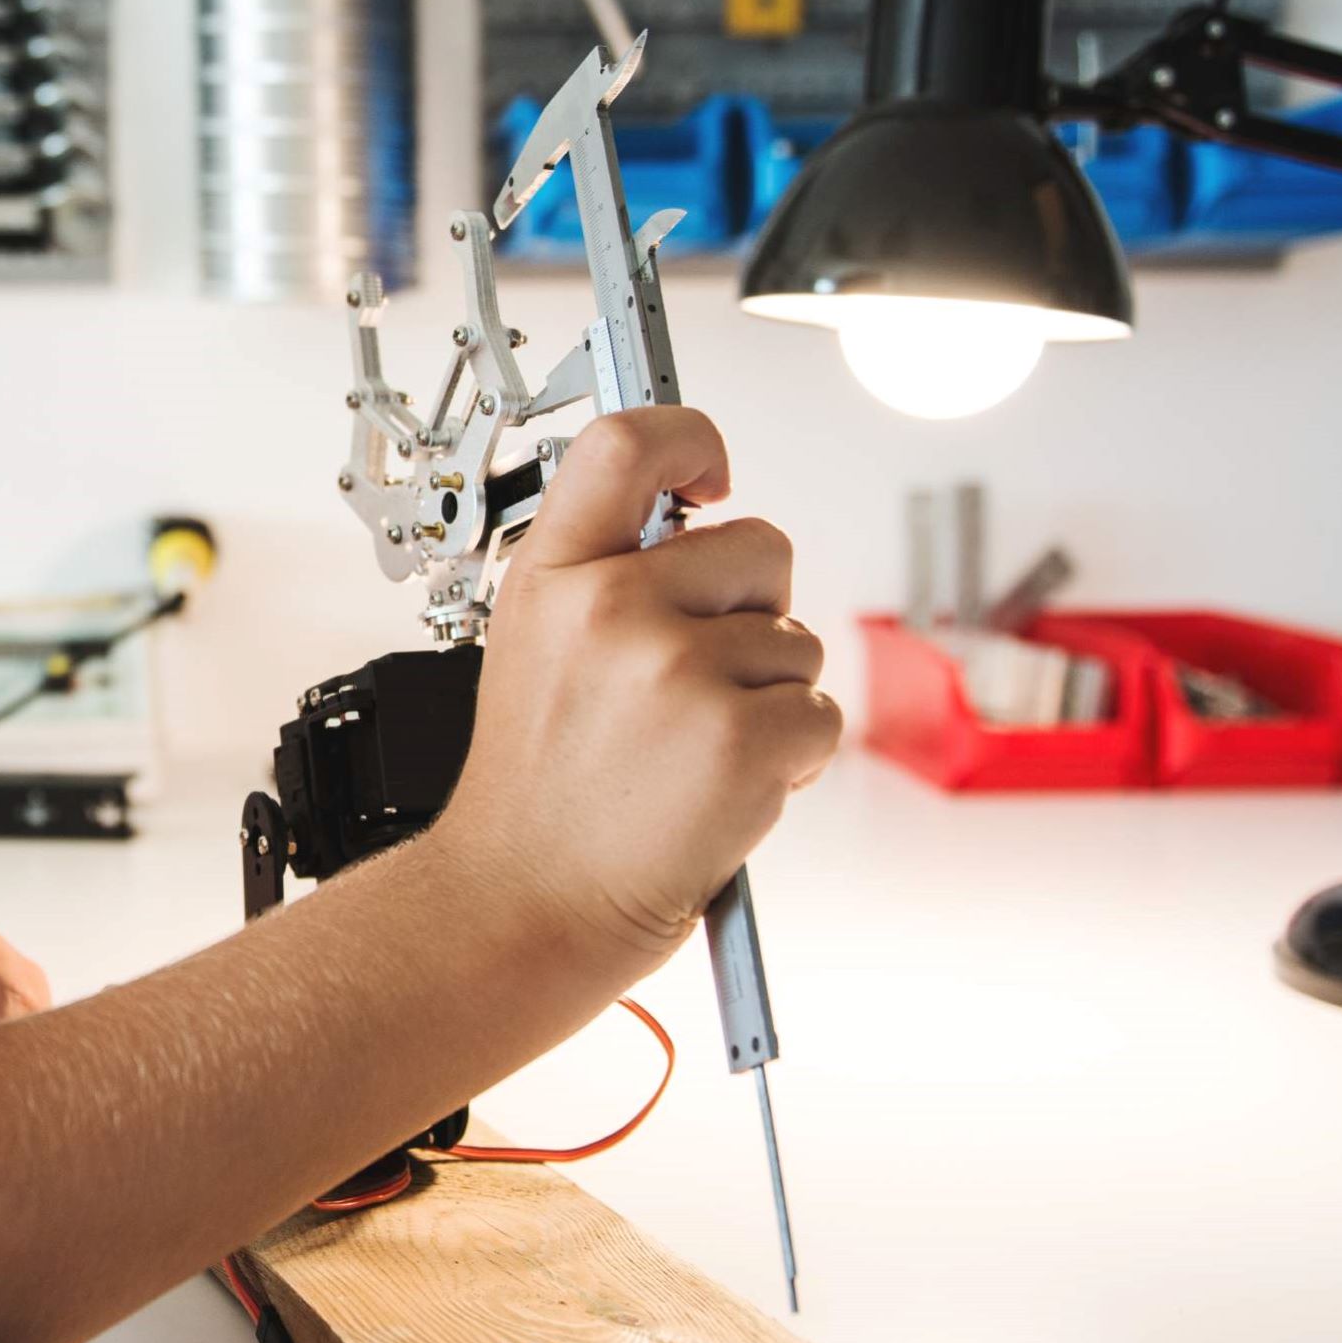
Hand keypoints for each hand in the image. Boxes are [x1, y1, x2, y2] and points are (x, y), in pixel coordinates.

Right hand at [432, 406, 839, 966]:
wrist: (523, 904)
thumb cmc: (538, 793)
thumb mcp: (531, 648)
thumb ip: (603, 576)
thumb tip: (696, 520)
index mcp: (552, 576)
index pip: (627, 445)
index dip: (689, 438)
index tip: (710, 475)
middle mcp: (612, 608)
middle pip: (758, 548)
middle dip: (753, 612)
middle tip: (692, 686)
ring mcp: (679, 672)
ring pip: (796, 642)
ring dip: (769, 698)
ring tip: (693, 754)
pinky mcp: (742, 738)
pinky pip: (818, 714)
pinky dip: (792, 759)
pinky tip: (723, 790)